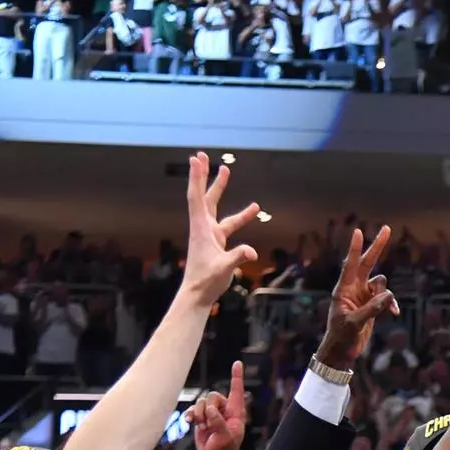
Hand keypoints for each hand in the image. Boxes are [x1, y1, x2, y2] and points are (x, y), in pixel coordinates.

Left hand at [179, 152, 257, 303]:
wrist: (198, 294)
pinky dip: (240, 216)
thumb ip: (238, 257)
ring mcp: (210, 234)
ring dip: (220, 188)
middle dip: (204, 176)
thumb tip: (252, 251)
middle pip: (203, 195)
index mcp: (202, 228)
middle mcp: (203, 227)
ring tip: (226, 170)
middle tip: (203, 156)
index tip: (196, 159)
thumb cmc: (206, 281)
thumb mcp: (223, 269)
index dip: (197, 177)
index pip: (197, 197)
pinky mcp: (216, 242)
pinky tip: (253, 210)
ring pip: (215, 206)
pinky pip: (229, 223)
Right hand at [188, 361, 246, 449]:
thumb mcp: (225, 437)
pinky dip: (191, 415)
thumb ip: (218, 422)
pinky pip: (193, 409)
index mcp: (236, 412)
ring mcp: (212, 413)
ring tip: (203, 428)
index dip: (237, 377)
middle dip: (208, 409)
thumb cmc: (225, 449)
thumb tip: (210, 409)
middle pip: (212, 396)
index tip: (238, 363)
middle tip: (209, 425)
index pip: (237, 391)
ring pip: (201, 402)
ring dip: (199, 414)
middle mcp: (224, 409)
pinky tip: (190, 422)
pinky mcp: (201, 417)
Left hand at [316, 226, 396, 370]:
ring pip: (381, 284)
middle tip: (386, 228)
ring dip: (386, 295)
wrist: (341, 351)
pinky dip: (391, 304)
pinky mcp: (371, 305)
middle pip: (368, 263)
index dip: (356, 248)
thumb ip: (372, 309)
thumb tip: (389, 296)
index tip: (358, 231)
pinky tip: (393, 314)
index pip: (351, 265)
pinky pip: (386, 298)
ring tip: (387, 311)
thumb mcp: (355, 323)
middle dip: (377, 247)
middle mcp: (354, 289)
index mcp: (344, 289)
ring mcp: (363, 296)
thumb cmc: (341, 336)